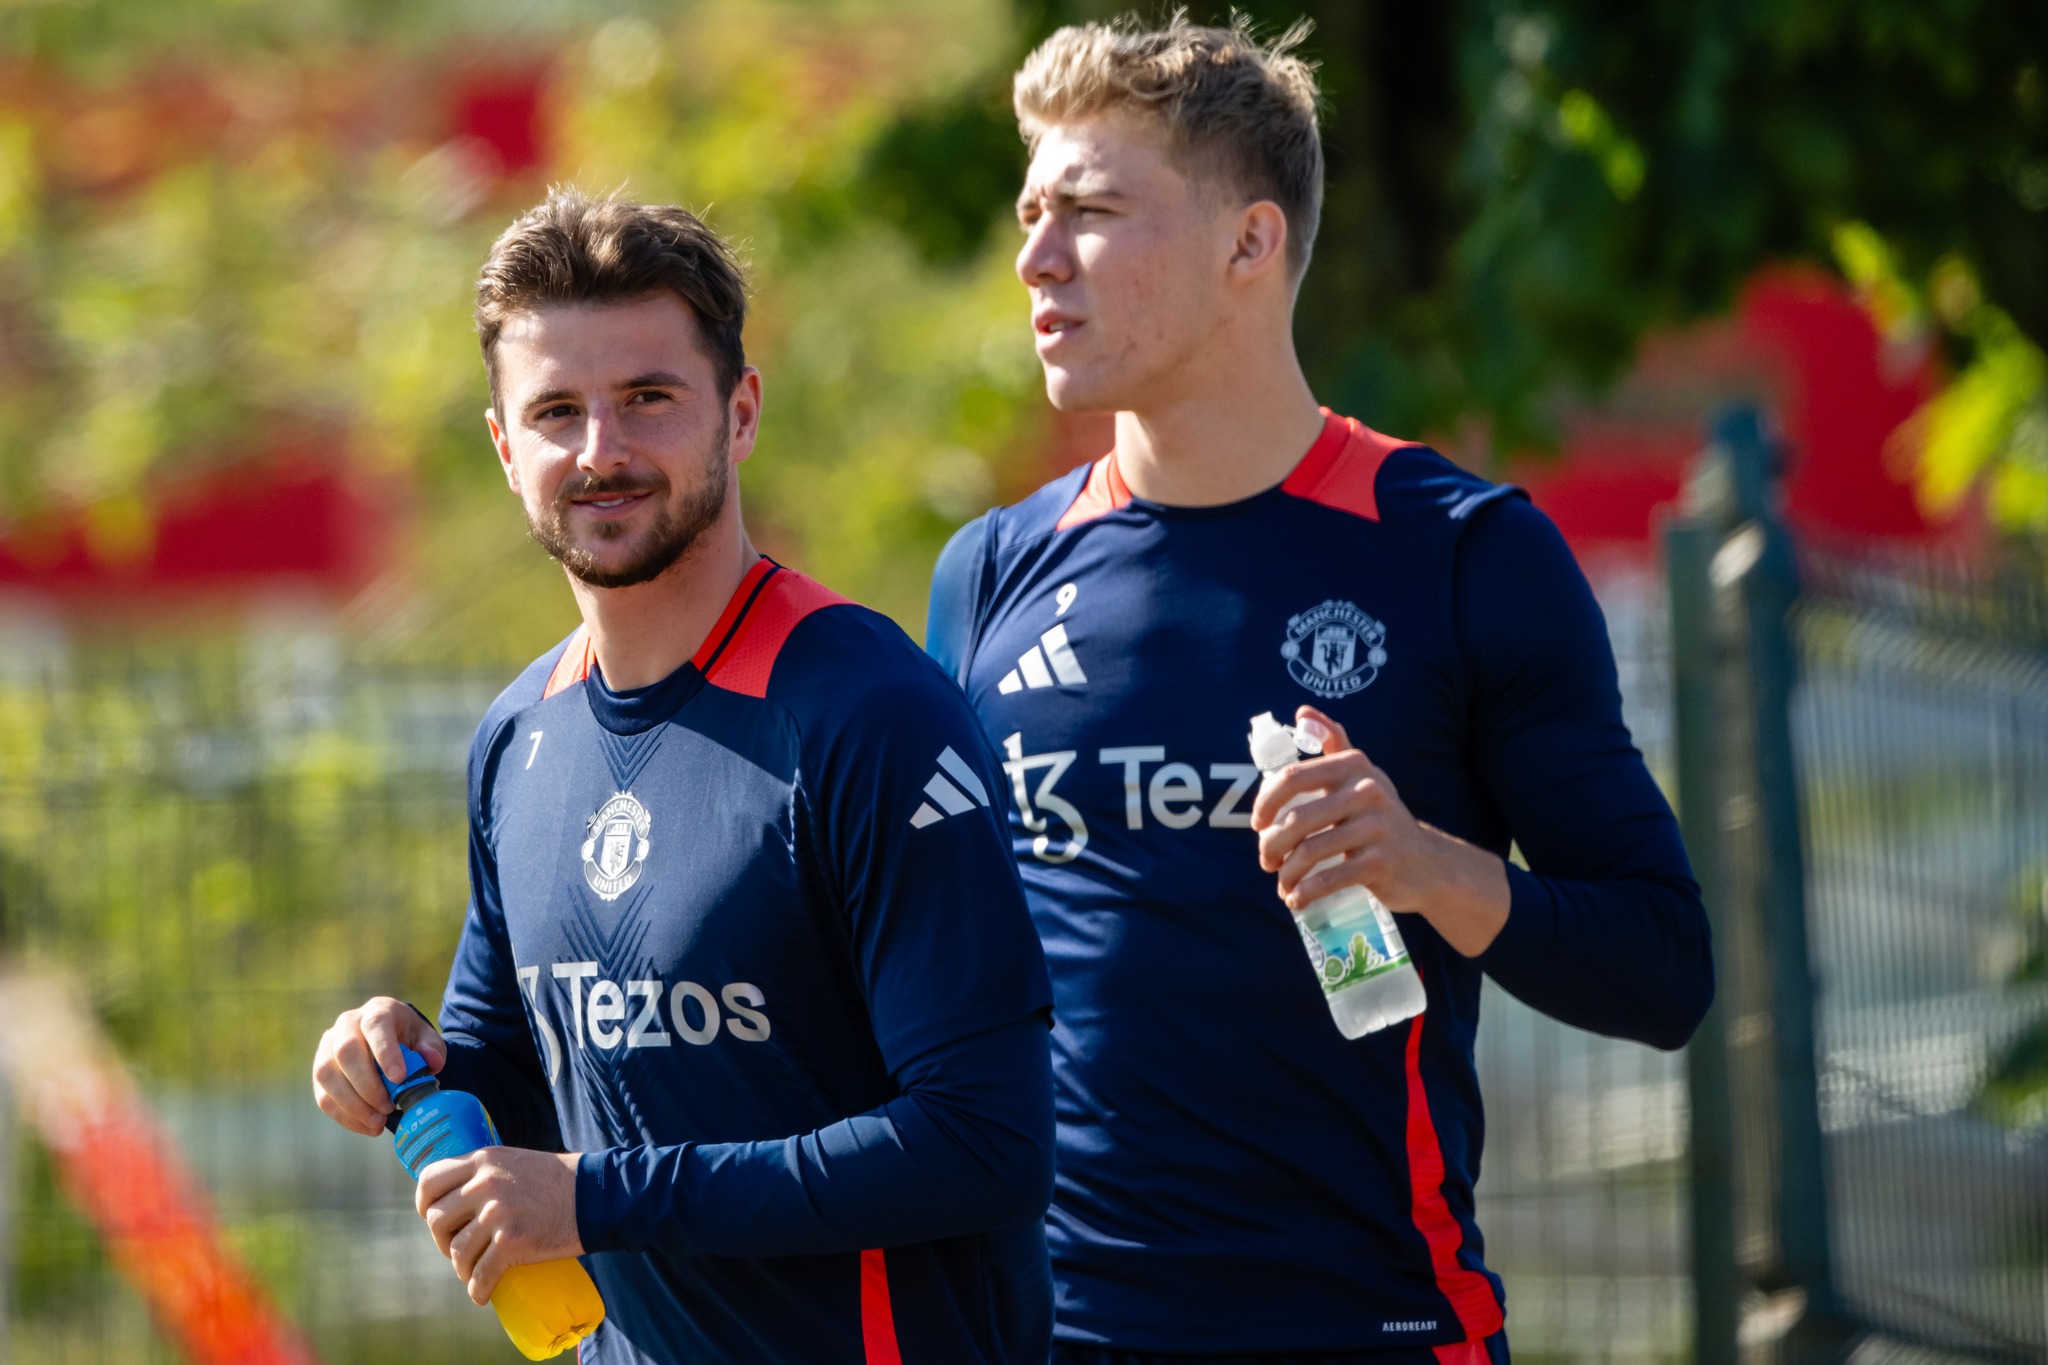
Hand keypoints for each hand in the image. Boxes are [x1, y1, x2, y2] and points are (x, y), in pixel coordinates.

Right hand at [311, 996, 446, 1135]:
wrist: (387, 1041)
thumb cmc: (408, 1039)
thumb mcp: (426, 1038)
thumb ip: (433, 1048)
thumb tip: (432, 1062)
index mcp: (377, 1011)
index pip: (376, 1026)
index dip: (385, 1052)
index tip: (399, 1077)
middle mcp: (346, 1024)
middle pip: (346, 1052)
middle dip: (367, 1085)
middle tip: (388, 1107)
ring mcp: (327, 1046)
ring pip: (327, 1075)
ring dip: (352, 1104)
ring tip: (378, 1122)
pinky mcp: (320, 1071)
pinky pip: (323, 1096)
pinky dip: (344, 1116)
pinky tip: (367, 1126)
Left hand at [418, 1146, 584, 1304]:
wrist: (595, 1195)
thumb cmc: (558, 1180)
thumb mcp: (515, 1160)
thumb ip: (486, 1172)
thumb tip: (459, 1196)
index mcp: (483, 1160)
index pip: (429, 1180)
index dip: (424, 1204)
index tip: (432, 1217)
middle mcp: (485, 1184)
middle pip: (437, 1220)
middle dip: (442, 1241)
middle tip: (459, 1248)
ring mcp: (497, 1214)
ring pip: (456, 1251)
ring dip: (462, 1268)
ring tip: (474, 1272)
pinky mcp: (511, 1243)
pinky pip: (480, 1275)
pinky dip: (478, 1289)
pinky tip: (482, 1293)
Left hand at [1250, 705, 1510, 957]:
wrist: (1427, 863)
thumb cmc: (1380, 818)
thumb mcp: (1362, 776)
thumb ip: (1335, 743)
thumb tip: (1303, 712)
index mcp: (1354, 766)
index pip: (1292, 778)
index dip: (1265, 802)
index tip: (1257, 824)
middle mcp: (1367, 791)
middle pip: (1296, 819)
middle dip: (1271, 845)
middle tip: (1266, 861)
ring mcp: (1376, 827)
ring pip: (1310, 852)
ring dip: (1287, 873)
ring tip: (1282, 883)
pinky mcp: (1380, 863)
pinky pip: (1330, 878)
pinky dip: (1306, 892)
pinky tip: (1296, 899)